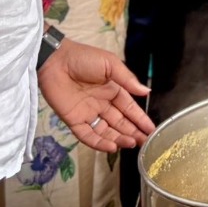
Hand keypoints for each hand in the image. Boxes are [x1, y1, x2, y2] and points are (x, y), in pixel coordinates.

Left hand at [37, 38, 155, 153]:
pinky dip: (99, 143)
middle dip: (133, 132)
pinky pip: (88, 135)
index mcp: (113, 90)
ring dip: (119, 139)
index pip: (130, 108)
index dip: (140, 119)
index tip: (152, 130)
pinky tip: (111, 147)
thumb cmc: (84, 58)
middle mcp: (102, 104)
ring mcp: (88, 114)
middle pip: (120, 122)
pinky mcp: (74, 121)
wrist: (55, 61)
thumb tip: (147, 92)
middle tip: (145, 143)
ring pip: (106, 131)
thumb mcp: (110, 64)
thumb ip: (127, 80)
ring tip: (131, 145)